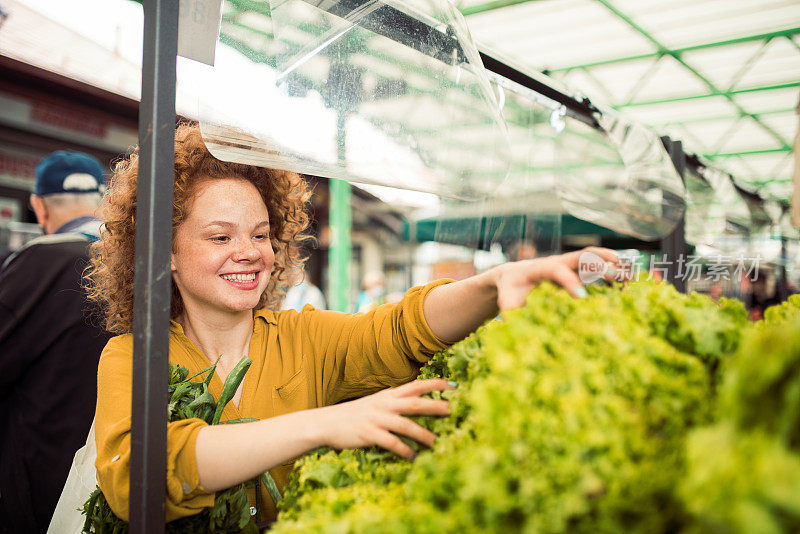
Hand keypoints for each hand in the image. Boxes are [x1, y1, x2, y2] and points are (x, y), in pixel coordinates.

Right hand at [317, 379, 452, 459]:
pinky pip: (391, 443)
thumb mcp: (376, 403)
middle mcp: (385, 404)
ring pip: (406, 425)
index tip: (455, 385)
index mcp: (388, 395)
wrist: (326, 423)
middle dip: (437, 406)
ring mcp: (376, 418)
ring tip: (439, 444)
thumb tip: (420, 405)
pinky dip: (404, 450)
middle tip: (456, 411)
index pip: (416, 385)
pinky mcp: (369, 434)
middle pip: (416, 403)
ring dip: (424, 435)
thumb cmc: (355, 415)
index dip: (436, 383)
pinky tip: (414, 457)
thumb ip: (395, 403)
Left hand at [493, 246, 622, 309]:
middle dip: (599, 260)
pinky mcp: (575, 272)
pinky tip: (625, 285)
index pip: (557, 271)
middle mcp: (556, 262)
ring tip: (631, 277)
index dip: (569, 282)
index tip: (581, 297)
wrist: (512, 277)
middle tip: (618, 270)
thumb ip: (513, 311)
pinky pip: (595, 270)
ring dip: (611, 265)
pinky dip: (610, 274)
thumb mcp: (507, 301)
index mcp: (539, 268)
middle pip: (580, 255)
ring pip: (592, 259)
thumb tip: (519, 328)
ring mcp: (568, 265)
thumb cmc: (510, 290)